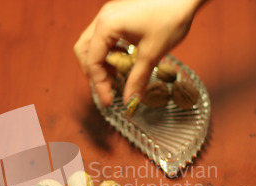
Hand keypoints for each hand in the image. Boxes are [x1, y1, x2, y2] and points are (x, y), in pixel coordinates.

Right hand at [74, 0, 205, 105]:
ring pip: (92, 43)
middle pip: (84, 51)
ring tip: (117, 76)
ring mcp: (109, 13)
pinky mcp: (119, 13)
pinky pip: (104, 36)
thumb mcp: (153, 53)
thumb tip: (130, 102)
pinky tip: (124, 58)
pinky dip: (109, 51)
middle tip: (108, 89)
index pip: (92, 62)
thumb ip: (137, 79)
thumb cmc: (171, 16)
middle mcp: (103, 18)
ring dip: (101, 62)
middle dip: (94, 73)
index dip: (99, 85)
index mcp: (106, 26)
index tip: (109, 102)